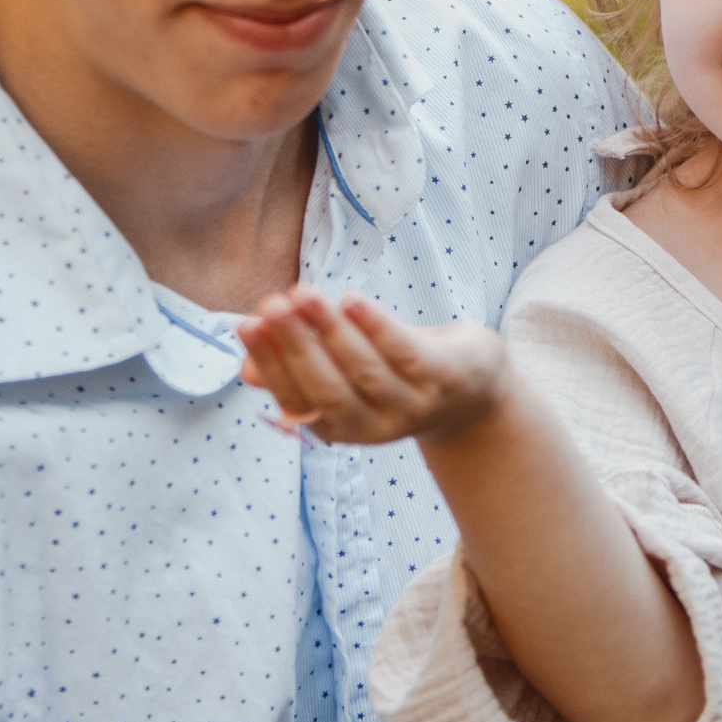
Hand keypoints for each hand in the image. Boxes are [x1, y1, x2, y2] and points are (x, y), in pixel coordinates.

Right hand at [237, 285, 507, 444]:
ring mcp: (413, 404)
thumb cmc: (395, 371)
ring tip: (300, 294)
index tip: (247, 324)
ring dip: (329, 331)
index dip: (271, 364)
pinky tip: (349, 299)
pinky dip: (375, 326)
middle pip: (328, 389)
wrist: (474, 387)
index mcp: (342, 426)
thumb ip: (301, 371)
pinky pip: (405, 352)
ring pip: (364, 370)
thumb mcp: (346, 375)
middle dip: (294, 347)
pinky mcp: (444, 377)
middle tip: (268, 307)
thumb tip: (246, 369)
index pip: (297, 399)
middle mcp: (376, 425)